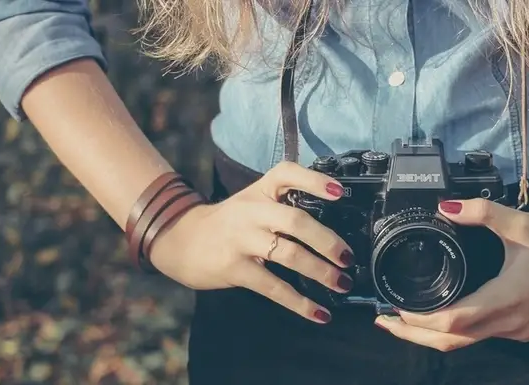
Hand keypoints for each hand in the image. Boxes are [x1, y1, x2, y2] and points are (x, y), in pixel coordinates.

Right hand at [148, 161, 354, 323]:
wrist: (181, 239)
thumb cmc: (229, 222)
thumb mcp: (252, 201)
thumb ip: (284, 205)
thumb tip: (332, 229)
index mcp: (260, 191)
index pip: (287, 174)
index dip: (315, 181)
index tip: (340, 193)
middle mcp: (252, 211)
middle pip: (296, 220)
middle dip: (327, 240)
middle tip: (347, 257)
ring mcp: (242, 240)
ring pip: (288, 254)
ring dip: (320, 271)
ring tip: (341, 283)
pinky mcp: (236, 268)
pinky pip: (274, 287)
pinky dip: (300, 303)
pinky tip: (320, 313)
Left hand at [374, 198, 528, 350]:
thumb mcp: (518, 222)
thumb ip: (480, 212)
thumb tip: (446, 207)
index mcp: (506, 298)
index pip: (452, 320)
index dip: (419, 319)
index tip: (394, 307)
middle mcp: (511, 321)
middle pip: (452, 340)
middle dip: (415, 335)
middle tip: (384, 321)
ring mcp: (518, 328)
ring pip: (466, 342)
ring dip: (434, 335)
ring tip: (404, 321)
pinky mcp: (523, 326)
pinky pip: (482, 336)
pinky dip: (456, 331)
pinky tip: (441, 317)